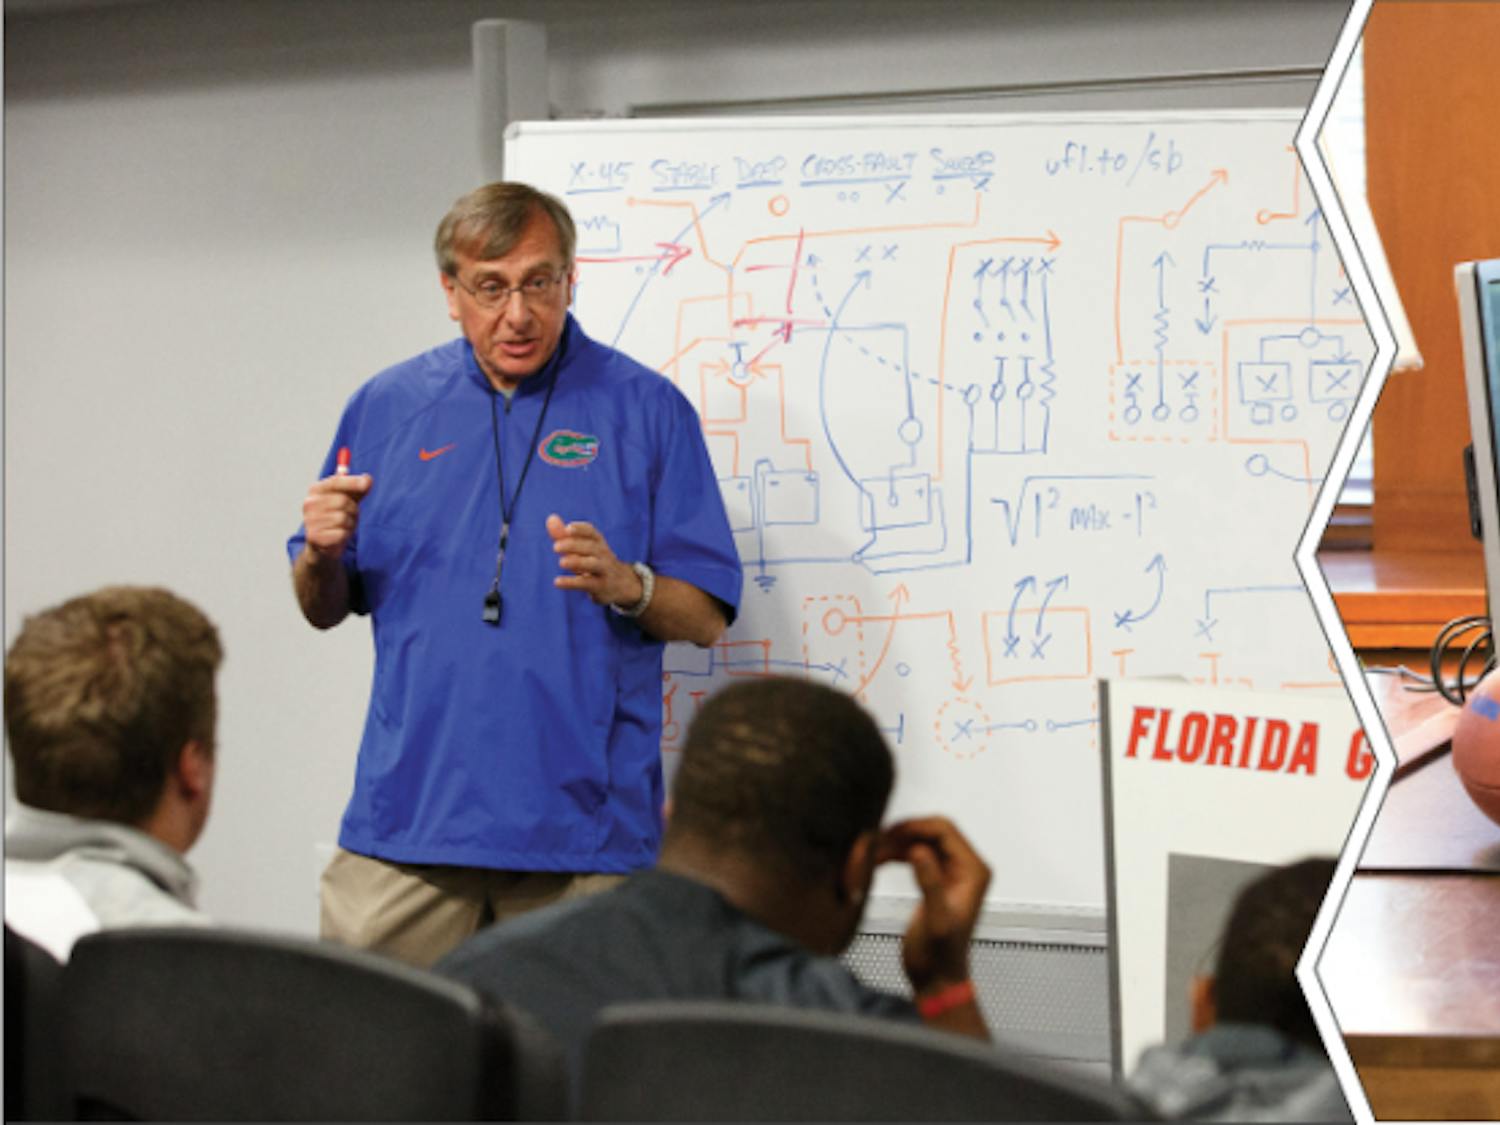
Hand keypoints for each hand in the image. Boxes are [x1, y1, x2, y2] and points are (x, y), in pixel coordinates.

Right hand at [301, 472, 371, 560]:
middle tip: (350, 515)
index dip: (352, 482)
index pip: (335, 482)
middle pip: (342, 501)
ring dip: (350, 524)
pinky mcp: (314, 537)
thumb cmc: (338, 516)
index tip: (366, 483)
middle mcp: (310, 503)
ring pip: (343, 518)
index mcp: (316, 490)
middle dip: (353, 509)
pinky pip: (341, 533)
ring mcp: (310, 520)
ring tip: (343, 526)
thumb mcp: (349, 499)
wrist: (325, 543)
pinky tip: (338, 536)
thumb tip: (368, 479)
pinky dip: (344, 535)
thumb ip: (358, 488)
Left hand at [547, 514, 640, 607]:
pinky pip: (587, 583)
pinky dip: (572, 582)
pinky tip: (557, 582)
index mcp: (598, 542)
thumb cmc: (594, 562)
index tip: (568, 528)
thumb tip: (550, 518)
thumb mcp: (581, 548)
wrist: (621, 584)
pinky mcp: (601, 586)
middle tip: (555, 546)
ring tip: (561, 562)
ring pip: (593, 564)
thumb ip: (564, 534)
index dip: (580, 529)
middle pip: (591, 547)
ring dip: (578, 562)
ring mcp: (604, 570)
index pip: (591, 532)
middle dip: (574, 545)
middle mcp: (603, 554)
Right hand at [877, 816, 990, 993]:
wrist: (937, 979)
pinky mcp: (938, 881)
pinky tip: (879, 861)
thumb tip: (919, 851)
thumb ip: (930, 884)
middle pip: (933, 831)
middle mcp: (967, 868)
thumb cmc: (939, 956)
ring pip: (923, 841)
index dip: (916, 827)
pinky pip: (918, 855)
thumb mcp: (935, 921)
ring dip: (898, 843)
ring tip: (874, 853)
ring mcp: (953, 874)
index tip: (889, 833)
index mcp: (973, 872)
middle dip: (904, 833)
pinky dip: (898, 854)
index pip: (945, 830)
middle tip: (877, 841)